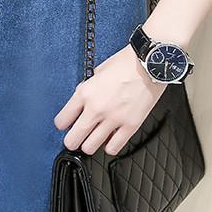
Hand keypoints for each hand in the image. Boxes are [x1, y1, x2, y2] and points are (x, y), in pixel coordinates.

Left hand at [53, 43, 167, 155]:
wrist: (149, 63)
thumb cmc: (125, 63)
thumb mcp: (97, 72)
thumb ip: (88, 89)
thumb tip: (83, 101)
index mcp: (85, 93)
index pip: (62, 120)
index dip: (63, 124)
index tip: (66, 125)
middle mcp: (96, 108)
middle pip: (73, 138)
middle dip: (72, 140)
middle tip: (75, 138)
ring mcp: (113, 119)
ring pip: (90, 147)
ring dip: (89, 145)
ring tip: (93, 139)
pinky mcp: (130, 126)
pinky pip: (113, 147)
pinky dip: (109, 146)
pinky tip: (110, 139)